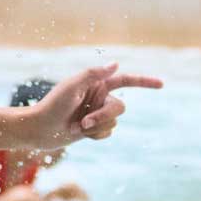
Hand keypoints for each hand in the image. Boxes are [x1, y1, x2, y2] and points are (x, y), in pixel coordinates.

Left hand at [21, 63, 161, 147]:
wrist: (39, 130)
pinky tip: (80, 133)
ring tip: (78, 127)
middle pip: (120, 108)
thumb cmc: (52, 105)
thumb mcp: (72, 86)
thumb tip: (116, 64)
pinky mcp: (95, 128)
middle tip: (85, 122)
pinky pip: (108, 134)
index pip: (125, 80)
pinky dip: (95, 135)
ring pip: (114, 123)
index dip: (144, 82)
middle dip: (104, 116)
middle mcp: (99, 97)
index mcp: (96, 83)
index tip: (161, 84)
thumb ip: (93, 75)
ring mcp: (98, 113)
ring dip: (97, 127)